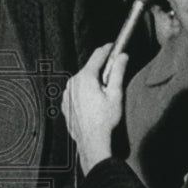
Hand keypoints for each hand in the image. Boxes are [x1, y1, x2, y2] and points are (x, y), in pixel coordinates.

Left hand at [63, 43, 127, 174]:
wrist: (91, 141)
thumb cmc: (104, 120)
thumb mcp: (115, 93)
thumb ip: (118, 72)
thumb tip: (122, 56)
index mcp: (85, 77)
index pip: (98, 55)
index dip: (108, 49)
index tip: (114, 46)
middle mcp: (73, 83)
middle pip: (90, 68)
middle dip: (102, 70)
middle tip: (113, 79)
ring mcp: (67, 94)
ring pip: (82, 81)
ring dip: (93, 83)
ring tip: (103, 97)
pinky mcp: (66, 104)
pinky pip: (76, 92)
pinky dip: (85, 93)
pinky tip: (94, 105)